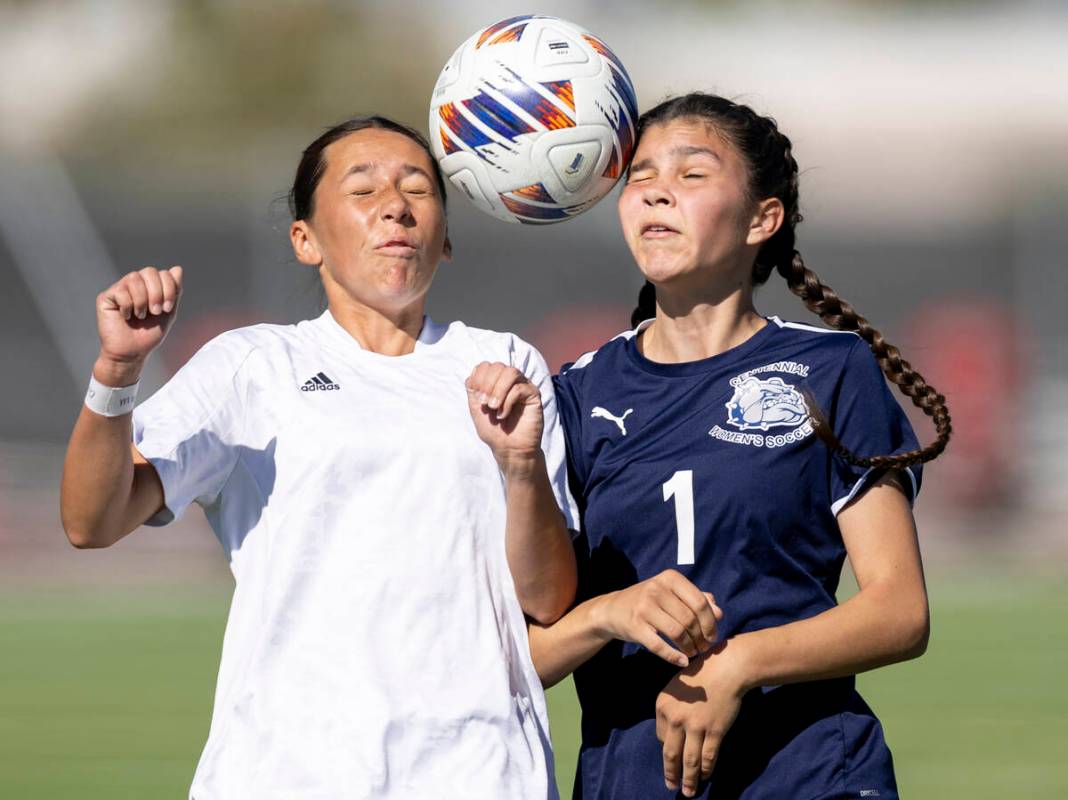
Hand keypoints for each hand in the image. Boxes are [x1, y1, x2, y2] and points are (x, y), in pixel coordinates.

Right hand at [95, 266, 182, 383]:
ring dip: (142, 300)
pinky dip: (128, 306)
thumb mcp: (168, 312)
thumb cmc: (149, 334)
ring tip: (141, 315)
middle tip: (155, 312)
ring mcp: (120, 289)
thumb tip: (178, 268)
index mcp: (151, 287)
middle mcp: (135, 285)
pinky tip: (126, 317)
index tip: (167, 308)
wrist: (132, 353)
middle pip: (149, 271)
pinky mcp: (106, 297)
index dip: (169, 288)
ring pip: (134, 278)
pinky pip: (120, 291)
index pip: (163, 273)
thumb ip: (174, 291)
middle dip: (157, 293)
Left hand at [465, 362, 543, 476]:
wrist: (509, 449)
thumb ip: (473, 391)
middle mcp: (510, 381)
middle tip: (485, 404)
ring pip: (511, 372)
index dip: (479, 379)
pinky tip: (503, 415)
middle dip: (487, 384)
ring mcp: (523, 386)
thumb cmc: (494, 431)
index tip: (477, 398)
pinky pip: (520, 388)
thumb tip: (472, 375)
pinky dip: (508, 401)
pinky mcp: (534, 395)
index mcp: (496, 382)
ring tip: (493, 407)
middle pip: (498, 366)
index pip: (486, 366)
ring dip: (498, 390)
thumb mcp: (476, 409)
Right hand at [595, 569, 722, 668]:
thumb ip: (696, 599)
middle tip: (703, 648)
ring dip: (690, 647)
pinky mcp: (634, 626)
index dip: (710, 622)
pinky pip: (659, 646)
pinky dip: (674, 657)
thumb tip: (719, 613)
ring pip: (677, 633)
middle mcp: (656, 590)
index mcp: (670, 578)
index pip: (699, 602)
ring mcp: (644, 608)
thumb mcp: (671, 593)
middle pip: (689, 619)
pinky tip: (682, 661)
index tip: (712, 636)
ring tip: (693, 653)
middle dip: (701, 638)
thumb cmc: (650, 601)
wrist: (613, 609)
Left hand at [655, 638, 749, 796]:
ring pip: (689, 760)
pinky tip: (705, 776)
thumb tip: (671, 733)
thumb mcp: (677, 687)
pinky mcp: (714, 731)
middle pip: (670, 753)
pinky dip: (706, 769)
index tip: (673, 755)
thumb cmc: (702, 674)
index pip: (660, 736)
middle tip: (671, 787)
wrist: (727, 668)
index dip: (667, 746)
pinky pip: (708, 756)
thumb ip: (672, 709)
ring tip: (688, 792)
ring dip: (688, 779)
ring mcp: (695, 726)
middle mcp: (675, 718)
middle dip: (671, 773)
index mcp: (662, 705)